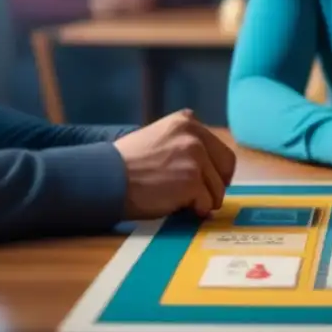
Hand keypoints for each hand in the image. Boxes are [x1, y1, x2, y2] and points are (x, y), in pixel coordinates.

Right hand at [113, 109, 236, 218]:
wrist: (106, 177)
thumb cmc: (127, 163)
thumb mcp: (159, 138)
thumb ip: (184, 144)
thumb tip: (209, 168)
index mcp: (187, 121)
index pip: (219, 148)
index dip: (216, 169)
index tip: (210, 181)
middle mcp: (194, 135)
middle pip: (226, 166)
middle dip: (217, 185)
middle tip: (203, 198)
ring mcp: (195, 157)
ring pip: (218, 187)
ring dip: (204, 200)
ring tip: (182, 203)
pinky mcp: (192, 181)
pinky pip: (206, 203)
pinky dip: (195, 210)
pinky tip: (178, 207)